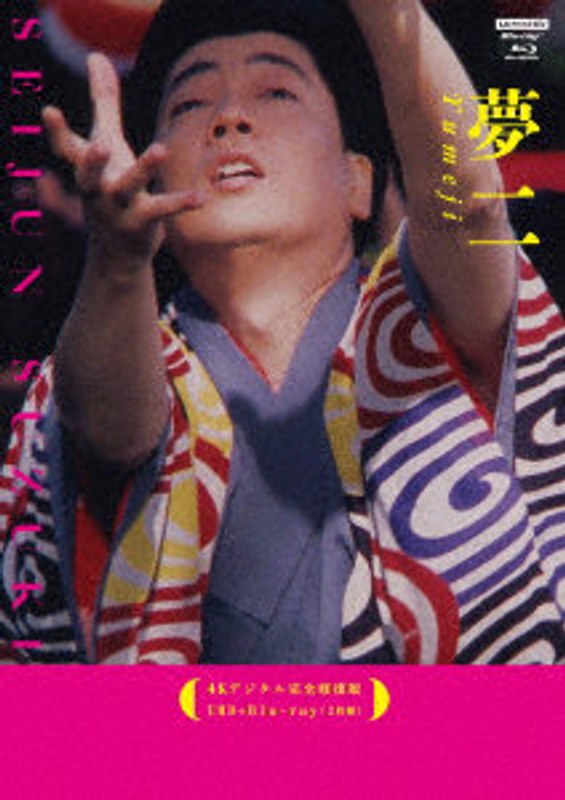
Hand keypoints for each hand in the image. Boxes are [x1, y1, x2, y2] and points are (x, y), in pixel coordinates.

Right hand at [42, 53, 203, 268]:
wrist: (115, 252)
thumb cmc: (109, 185)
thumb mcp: (106, 143)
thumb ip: (103, 102)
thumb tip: (96, 56)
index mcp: (85, 170)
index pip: (66, 151)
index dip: (56, 133)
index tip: (50, 112)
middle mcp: (96, 191)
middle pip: (88, 176)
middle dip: (92, 161)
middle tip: (100, 143)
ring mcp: (118, 209)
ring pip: (128, 188)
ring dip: (143, 169)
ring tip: (159, 148)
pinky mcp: (143, 222)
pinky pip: (163, 210)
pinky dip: (182, 203)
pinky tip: (202, 196)